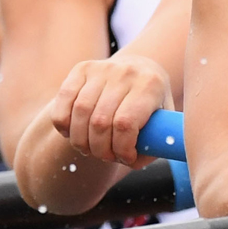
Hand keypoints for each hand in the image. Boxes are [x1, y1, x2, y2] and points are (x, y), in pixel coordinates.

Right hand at [49, 55, 176, 167]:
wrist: (141, 68)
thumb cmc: (151, 105)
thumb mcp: (164, 122)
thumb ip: (154, 145)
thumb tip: (131, 160)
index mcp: (150, 86)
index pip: (125, 124)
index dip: (121, 148)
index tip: (126, 158)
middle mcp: (125, 73)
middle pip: (100, 121)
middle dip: (100, 149)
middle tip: (105, 157)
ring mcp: (101, 68)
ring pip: (80, 112)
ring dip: (81, 141)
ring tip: (89, 149)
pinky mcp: (81, 69)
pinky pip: (63, 101)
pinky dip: (63, 124)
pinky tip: (72, 134)